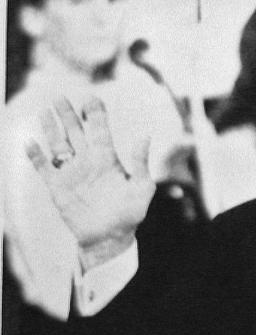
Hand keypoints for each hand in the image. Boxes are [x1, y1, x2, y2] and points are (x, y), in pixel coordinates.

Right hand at [26, 96, 153, 268]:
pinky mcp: (57, 186)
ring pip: (58, 144)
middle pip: (75, 132)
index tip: (92, 98)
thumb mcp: (141, 188)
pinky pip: (43, 167)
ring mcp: (71, 172)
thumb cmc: (130, 214)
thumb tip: (144, 136)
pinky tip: (31, 143)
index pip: (99, 130)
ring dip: (51, 128)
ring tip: (45, 110)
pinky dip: (36, 155)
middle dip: (68, 114)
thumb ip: (141, 163)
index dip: (95, 114)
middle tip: (61, 97)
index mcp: (107, 159)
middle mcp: (87, 161)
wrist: (110, 237)